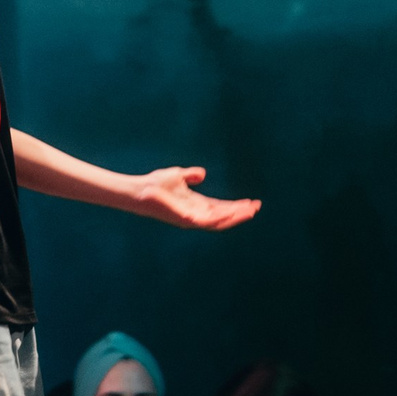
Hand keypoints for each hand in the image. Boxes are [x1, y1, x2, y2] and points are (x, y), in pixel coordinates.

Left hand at [135, 166, 260, 232]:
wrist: (139, 190)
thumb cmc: (155, 184)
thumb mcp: (178, 176)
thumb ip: (191, 176)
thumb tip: (202, 174)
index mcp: (196, 204)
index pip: (220, 207)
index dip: (236, 206)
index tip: (251, 202)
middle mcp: (195, 213)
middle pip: (223, 215)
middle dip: (240, 212)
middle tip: (257, 207)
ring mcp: (191, 218)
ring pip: (219, 221)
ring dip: (235, 216)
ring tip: (251, 211)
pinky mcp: (185, 219)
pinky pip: (207, 221)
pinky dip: (221, 217)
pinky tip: (232, 213)